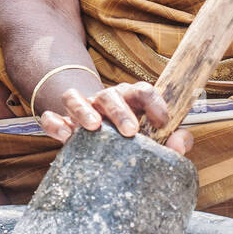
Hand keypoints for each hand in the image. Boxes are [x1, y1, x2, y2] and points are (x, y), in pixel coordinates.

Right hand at [37, 81, 194, 155]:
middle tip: (131, 131)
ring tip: (94, 127)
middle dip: (121, 111)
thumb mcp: (154, 136)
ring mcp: (82, 108)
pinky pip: (52, 117)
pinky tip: (67, 137)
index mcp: (131, 99)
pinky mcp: (61, 121)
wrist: (97, 134)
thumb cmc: (132, 135)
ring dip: (84, 109)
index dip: (155, 103)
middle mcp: (106, 99)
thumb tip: (180, 143)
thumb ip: (172, 139)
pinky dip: (56, 124)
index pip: (143, 90)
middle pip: (112, 94)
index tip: (162, 123)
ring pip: (76, 98)